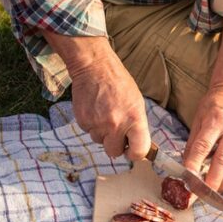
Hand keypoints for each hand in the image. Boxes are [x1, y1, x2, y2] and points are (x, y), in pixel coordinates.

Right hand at [58, 37, 150, 159]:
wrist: (94, 68)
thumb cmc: (119, 83)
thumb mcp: (136, 102)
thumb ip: (137, 125)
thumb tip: (137, 144)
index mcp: (135, 119)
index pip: (139, 151)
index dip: (135, 153)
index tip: (132, 150)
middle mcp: (116, 124)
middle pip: (114, 152)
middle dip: (115, 144)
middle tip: (115, 130)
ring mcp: (98, 124)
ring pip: (99, 141)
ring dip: (102, 132)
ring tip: (104, 112)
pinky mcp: (83, 121)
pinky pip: (89, 131)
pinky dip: (91, 123)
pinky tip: (94, 109)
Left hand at [182, 84, 222, 192]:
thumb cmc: (212, 107)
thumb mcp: (198, 119)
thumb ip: (193, 143)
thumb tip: (185, 167)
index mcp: (216, 120)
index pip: (203, 145)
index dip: (194, 163)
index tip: (187, 179)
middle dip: (213, 179)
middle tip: (203, 194)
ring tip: (213, 194)